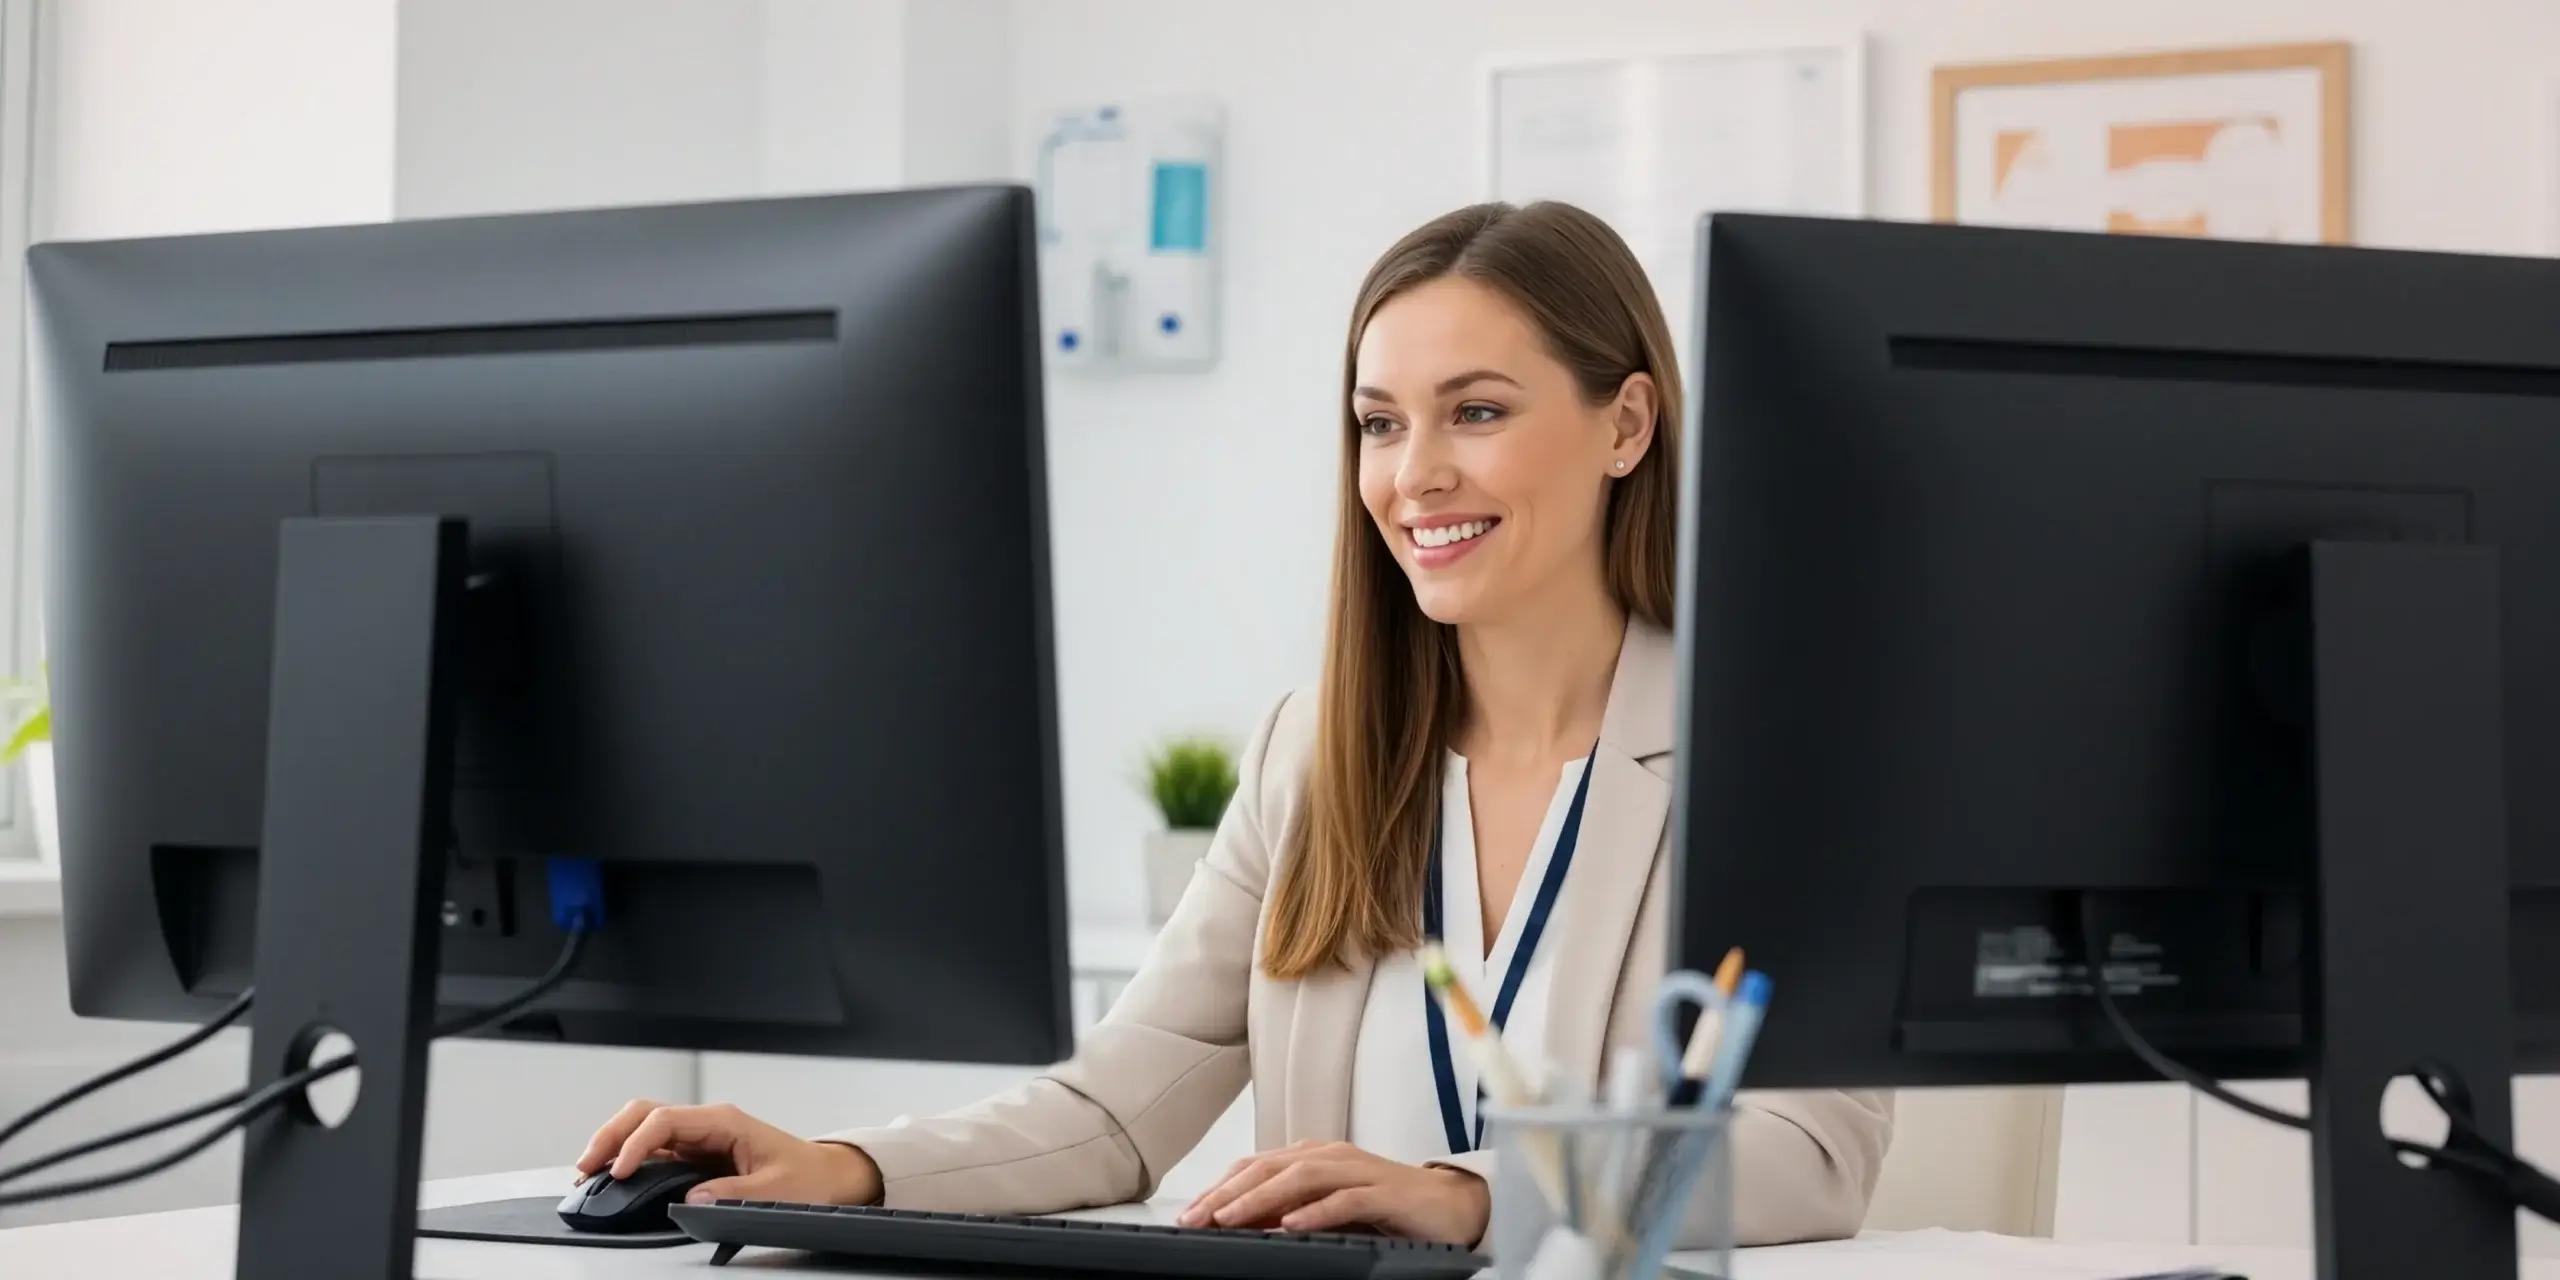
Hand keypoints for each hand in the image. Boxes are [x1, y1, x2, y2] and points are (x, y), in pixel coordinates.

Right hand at [571, 1098, 882, 1206]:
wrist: (827, 1177)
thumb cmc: (807, 1177)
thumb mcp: (776, 1191)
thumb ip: (734, 1194)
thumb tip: (692, 1199)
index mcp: (725, 1121)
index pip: (666, 1120)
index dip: (637, 1143)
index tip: (621, 1172)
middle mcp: (707, 1124)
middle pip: (644, 1113)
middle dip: (610, 1135)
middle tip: (586, 1167)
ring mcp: (699, 1137)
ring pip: (643, 1126)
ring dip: (613, 1143)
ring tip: (589, 1171)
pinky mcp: (695, 1155)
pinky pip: (653, 1148)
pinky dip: (627, 1157)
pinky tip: (612, 1175)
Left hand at [1176, 1140, 1488, 1244]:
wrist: (1450, 1206)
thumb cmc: (1387, 1208)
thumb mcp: (1328, 1210)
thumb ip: (1290, 1212)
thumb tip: (1244, 1227)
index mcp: (1314, 1156)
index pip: (1256, 1166)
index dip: (1220, 1187)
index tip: (1188, 1214)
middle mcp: (1332, 1156)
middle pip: (1269, 1167)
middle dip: (1227, 1192)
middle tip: (1194, 1218)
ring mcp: (1359, 1171)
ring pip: (1300, 1178)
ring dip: (1259, 1199)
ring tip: (1229, 1219)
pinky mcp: (1385, 1193)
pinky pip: (1346, 1200)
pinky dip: (1315, 1212)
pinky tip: (1290, 1226)